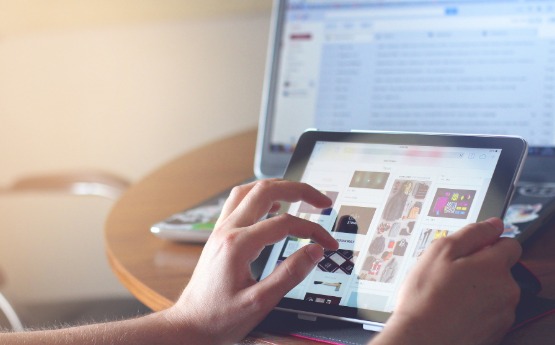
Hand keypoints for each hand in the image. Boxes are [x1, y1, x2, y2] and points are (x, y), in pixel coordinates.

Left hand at [164, 179, 338, 343]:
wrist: (189, 324)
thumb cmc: (219, 317)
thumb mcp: (260, 303)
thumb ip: (289, 274)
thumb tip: (314, 252)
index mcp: (238, 245)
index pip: (284, 223)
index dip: (312, 229)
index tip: (327, 243)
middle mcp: (227, 230)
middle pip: (265, 190)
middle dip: (298, 190)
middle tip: (322, 200)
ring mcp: (221, 230)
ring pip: (249, 190)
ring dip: (278, 187)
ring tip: (300, 194)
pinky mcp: (219, 235)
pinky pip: (239, 202)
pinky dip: (260, 197)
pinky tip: (273, 206)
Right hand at [372, 218, 521, 344]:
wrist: (422, 339)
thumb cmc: (426, 297)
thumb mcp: (440, 251)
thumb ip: (471, 234)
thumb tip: (492, 225)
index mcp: (495, 266)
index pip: (509, 243)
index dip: (488, 243)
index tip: (470, 250)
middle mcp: (507, 289)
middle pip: (501, 268)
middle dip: (480, 267)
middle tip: (451, 273)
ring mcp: (503, 313)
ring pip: (495, 291)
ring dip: (478, 289)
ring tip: (449, 294)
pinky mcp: (496, 331)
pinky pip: (490, 311)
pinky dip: (476, 309)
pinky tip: (454, 309)